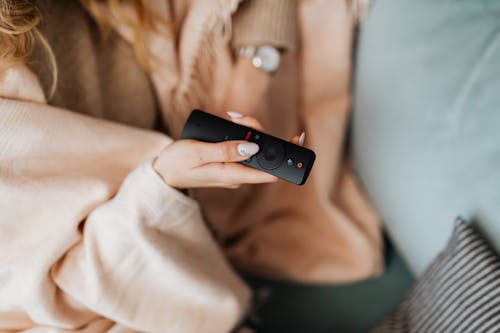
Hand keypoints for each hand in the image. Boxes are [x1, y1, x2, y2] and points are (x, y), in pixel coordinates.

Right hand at [154, 113, 278, 188]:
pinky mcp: (228, 163)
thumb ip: (225, 150)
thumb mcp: (198, 153)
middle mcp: (236, 175)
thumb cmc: (177, 163)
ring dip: (247, 130)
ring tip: (231, 117)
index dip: (286, 159)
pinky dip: (239, 134)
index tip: (295, 142)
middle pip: (262, 155)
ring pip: (252, 148)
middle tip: (241, 118)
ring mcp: (233, 169)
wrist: (162, 172)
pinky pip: (242, 148)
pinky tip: (230, 122)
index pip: (269, 173)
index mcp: (232, 176)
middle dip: (258, 132)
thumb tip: (252, 148)